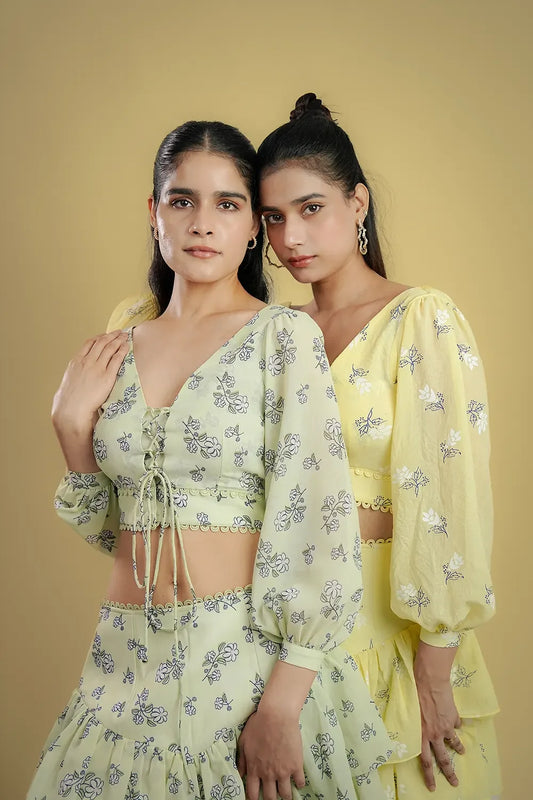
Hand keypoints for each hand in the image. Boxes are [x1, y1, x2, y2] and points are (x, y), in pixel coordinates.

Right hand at [52, 330, 128, 433]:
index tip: (105, 335)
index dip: (99, 337)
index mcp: (76, 361)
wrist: (72, 408)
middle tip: (119, 332)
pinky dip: (122, 350)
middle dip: (111, 335)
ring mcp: (97, 368)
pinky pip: (117, 359)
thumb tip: (79, 371)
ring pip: (110, 348)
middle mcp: (87, 361)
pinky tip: (126, 346)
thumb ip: (77, 370)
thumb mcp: (70, 379)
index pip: (89, 343)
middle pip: (101, 343)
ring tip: (125, 336)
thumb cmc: (70, 398)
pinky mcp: (107, 376)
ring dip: (118, 340)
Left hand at [237, 708, 305, 799]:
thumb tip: (240, 774)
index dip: (253, 799)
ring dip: (285, 795)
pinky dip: (299, 784)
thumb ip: (242, 760)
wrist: (277, 715)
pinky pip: (300, 782)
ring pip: (285, 794)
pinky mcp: (296, 766)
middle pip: (270, 798)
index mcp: (254, 769)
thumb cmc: (258, 724)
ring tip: (286, 793)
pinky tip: (298, 781)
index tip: (255, 799)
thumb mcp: (244, 741)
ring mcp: (283, 771)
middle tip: (272, 795)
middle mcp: (268, 774)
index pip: (252, 793)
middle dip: (270, 799)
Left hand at [414, 642, 464, 791]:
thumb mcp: (409, 713)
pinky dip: (457, 725)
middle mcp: (434, 734)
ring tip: (462, 752)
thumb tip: (417, 727)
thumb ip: (414, 724)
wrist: (429, 681)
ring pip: (454, 744)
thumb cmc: (413, 694)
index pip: (425, 761)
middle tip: (455, 783)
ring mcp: (445, 727)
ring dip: (458, 749)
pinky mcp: (453, 717)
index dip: (429, 776)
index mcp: (420, 735)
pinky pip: (456, 724)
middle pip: (443, 759)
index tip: (433, 787)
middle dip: (449, 772)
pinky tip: (458, 723)